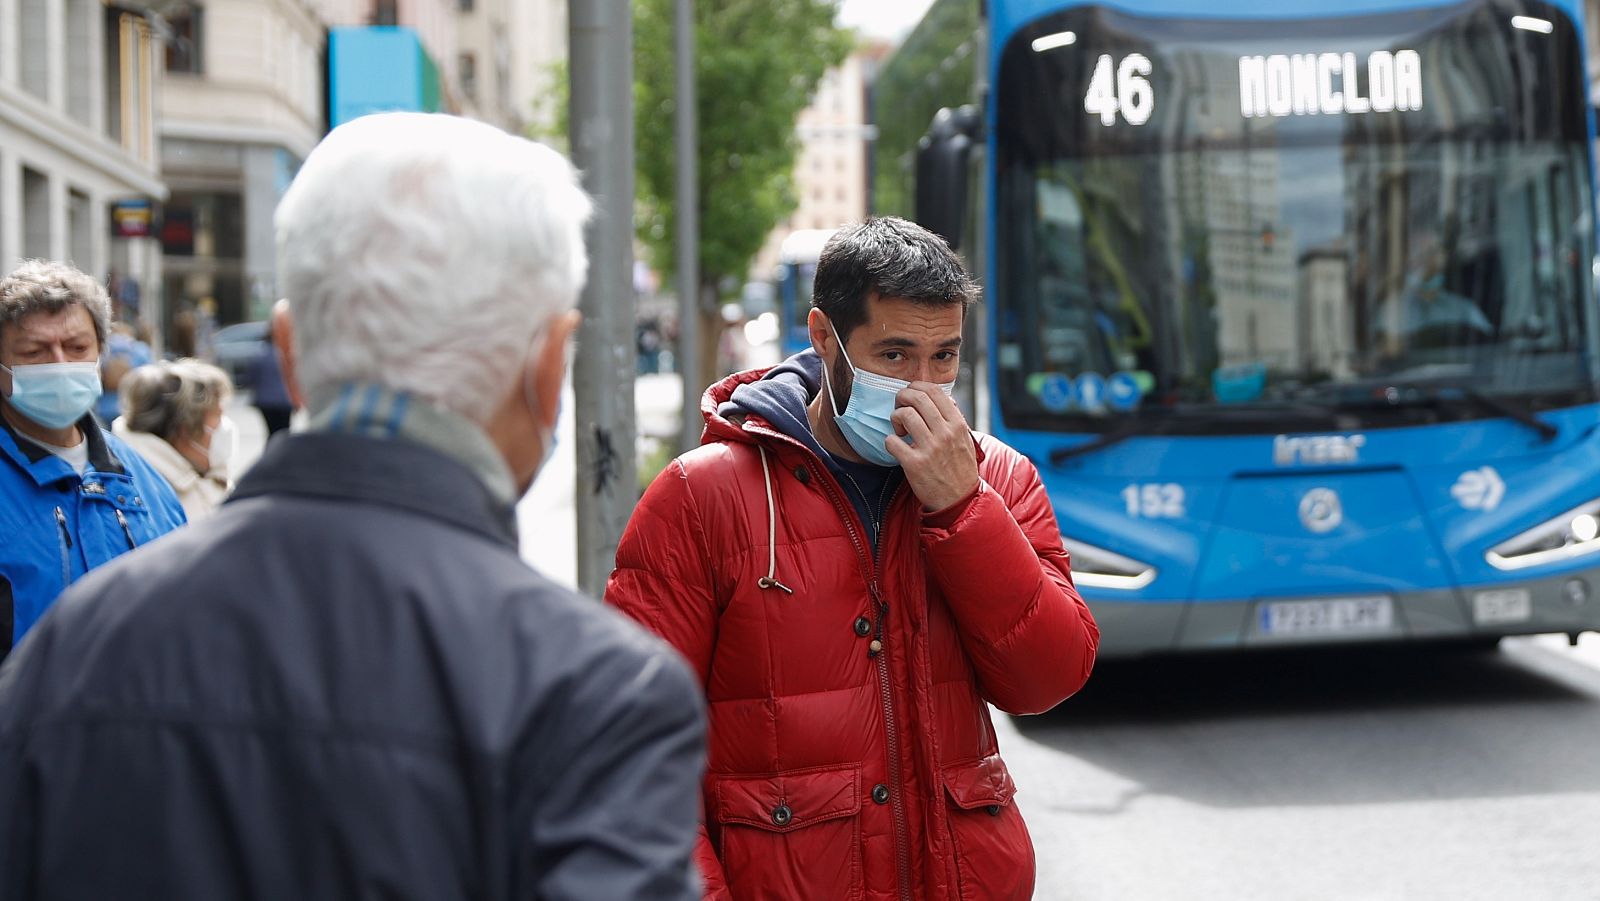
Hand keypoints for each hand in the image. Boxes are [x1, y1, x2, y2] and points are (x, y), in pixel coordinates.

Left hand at [887, 382, 978, 511]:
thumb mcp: (965, 440)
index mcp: (957, 424)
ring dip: (896, 418)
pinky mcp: (915, 464)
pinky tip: (896, 447)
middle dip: (902, 398)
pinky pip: (892, 441)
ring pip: (904, 415)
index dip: (916, 387)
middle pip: (916, 398)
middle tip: (900, 408)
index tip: (911, 395)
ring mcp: (930, 448)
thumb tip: (944, 399)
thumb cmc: (960, 469)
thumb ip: (954, 419)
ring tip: (900, 430)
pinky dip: (890, 441)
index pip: (934, 391)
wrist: (960, 500)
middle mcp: (945, 433)